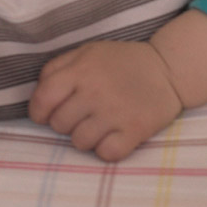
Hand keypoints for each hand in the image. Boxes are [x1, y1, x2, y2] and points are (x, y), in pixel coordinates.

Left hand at [29, 40, 182, 160]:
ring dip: (86, 136)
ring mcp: (115, 113)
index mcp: (82, 70)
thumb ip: (58, 67)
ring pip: (79, 142)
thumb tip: (38, 92)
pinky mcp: (134, 131)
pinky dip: (107, 148)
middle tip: (82, 113)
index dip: (39, 110)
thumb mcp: (88, 52)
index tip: (48, 112)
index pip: (43, 98)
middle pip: (59, 124)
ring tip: (99, 123)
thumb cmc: (121, 61)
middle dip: (66, 121)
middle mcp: (95, 91)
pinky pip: (105, 154)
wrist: (167, 69)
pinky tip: (114, 133)